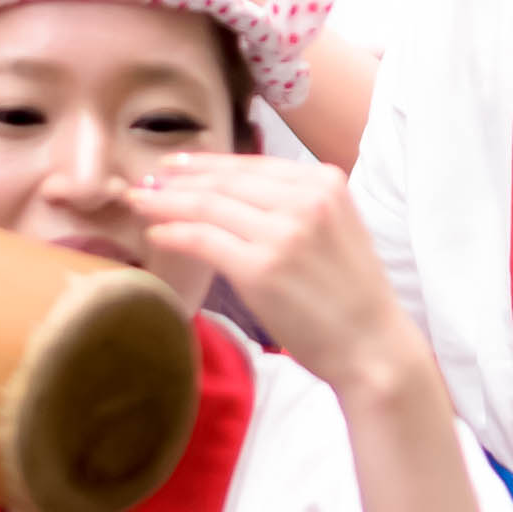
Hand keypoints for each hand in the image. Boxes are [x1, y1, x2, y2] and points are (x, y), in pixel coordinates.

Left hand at [125, 152, 417, 395]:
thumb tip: (237, 195)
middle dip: (178, 178)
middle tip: (144, 180)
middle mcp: (306, 199)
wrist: (373, 347)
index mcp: (325, 183)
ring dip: (166, 202)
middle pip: (225, 181)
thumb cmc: (350, 298)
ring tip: (138, 202)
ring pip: (208, 206)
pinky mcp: (261, 268)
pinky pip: (203, 240)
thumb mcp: (335, 230)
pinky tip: (156, 234)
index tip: (174, 165)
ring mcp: (283, 233)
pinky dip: (174, 234)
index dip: (206, 164)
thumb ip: (297, 205)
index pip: (251, 165)